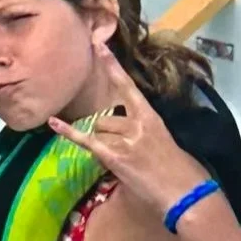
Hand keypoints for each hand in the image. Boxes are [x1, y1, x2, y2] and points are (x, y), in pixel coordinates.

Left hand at [51, 43, 203, 221]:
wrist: (187, 195)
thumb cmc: (182, 172)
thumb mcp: (164, 143)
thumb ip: (143, 133)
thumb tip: (126, 138)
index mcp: (151, 117)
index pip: (127, 86)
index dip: (112, 65)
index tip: (98, 45)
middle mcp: (135, 123)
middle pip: (104, 120)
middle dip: (107, 136)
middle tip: (127, 156)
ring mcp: (125, 139)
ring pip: (98, 134)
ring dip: (104, 147)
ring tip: (126, 165)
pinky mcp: (114, 156)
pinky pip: (86, 141)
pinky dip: (68, 132)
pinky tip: (52, 122)